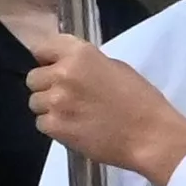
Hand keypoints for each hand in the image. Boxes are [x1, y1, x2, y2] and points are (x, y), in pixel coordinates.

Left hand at [24, 31, 185, 183]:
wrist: (151, 137)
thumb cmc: (142, 101)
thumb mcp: (116, 68)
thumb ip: (86, 64)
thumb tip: (67, 66)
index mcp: (80, 54)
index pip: (42, 48)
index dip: (48, 59)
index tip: (54, 67)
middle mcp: (62, 73)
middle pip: (34, 78)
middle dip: (47, 86)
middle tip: (68, 97)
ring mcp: (56, 101)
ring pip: (35, 102)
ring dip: (50, 108)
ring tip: (73, 115)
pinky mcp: (55, 127)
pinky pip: (42, 123)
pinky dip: (55, 127)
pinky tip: (74, 128)